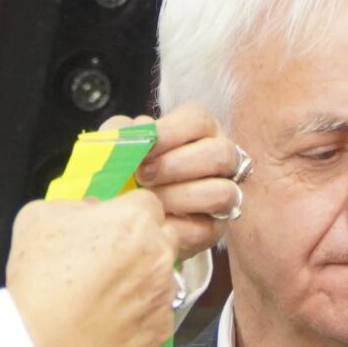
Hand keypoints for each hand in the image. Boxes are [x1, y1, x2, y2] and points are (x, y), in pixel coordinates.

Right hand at [5, 188, 183, 346]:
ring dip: (142, 279)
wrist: (41, 342)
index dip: (127, 214)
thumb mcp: (39, 217)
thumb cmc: (38, 277)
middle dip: (142, 244)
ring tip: (106, 294)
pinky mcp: (162, 328)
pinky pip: (157, 312)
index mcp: (135, 219)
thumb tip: (93, 211)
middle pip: (162, 237)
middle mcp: (159, 253)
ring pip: (162, 276)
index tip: (110, 229)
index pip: (148, 204)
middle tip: (109, 261)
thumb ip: (75, 205)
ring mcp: (164, 293)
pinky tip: (111, 318)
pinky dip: (139, 313)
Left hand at [108, 104, 242, 259]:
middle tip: (142, 176)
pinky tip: (158, 221)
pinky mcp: (217, 225)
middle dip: (175, 166)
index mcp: (200, 131)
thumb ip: (122, 134)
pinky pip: (209, 226)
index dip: (170, 131)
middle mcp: (221, 158)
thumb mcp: (122, 146)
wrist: (131, 215)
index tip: (144, 146)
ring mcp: (225, 192)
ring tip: (150, 200)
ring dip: (178, 196)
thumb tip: (133, 130)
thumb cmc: (132, 171)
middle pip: (219, 153)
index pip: (198, 120)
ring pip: (221, 192)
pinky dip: (180, 225)